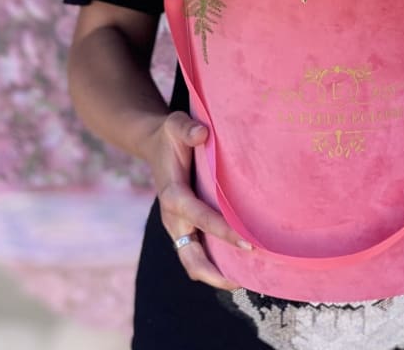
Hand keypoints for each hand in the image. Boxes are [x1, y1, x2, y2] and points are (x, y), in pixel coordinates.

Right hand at [140, 111, 251, 289]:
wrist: (154, 144)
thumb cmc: (171, 135)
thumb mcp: (176, 124)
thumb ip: (187, 129)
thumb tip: (202, 134)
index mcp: (173, 196)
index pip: (201, 219)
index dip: (224, 232)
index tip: (248, 242)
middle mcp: (173, 218)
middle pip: (191, 258)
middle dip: (215, 272)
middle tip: (246, 277)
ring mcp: (177, 225)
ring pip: (192, 262)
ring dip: (215, 273)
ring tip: (246, 278)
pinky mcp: (183, 226)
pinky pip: (195, 252)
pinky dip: (212, 263)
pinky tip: (236, 264)